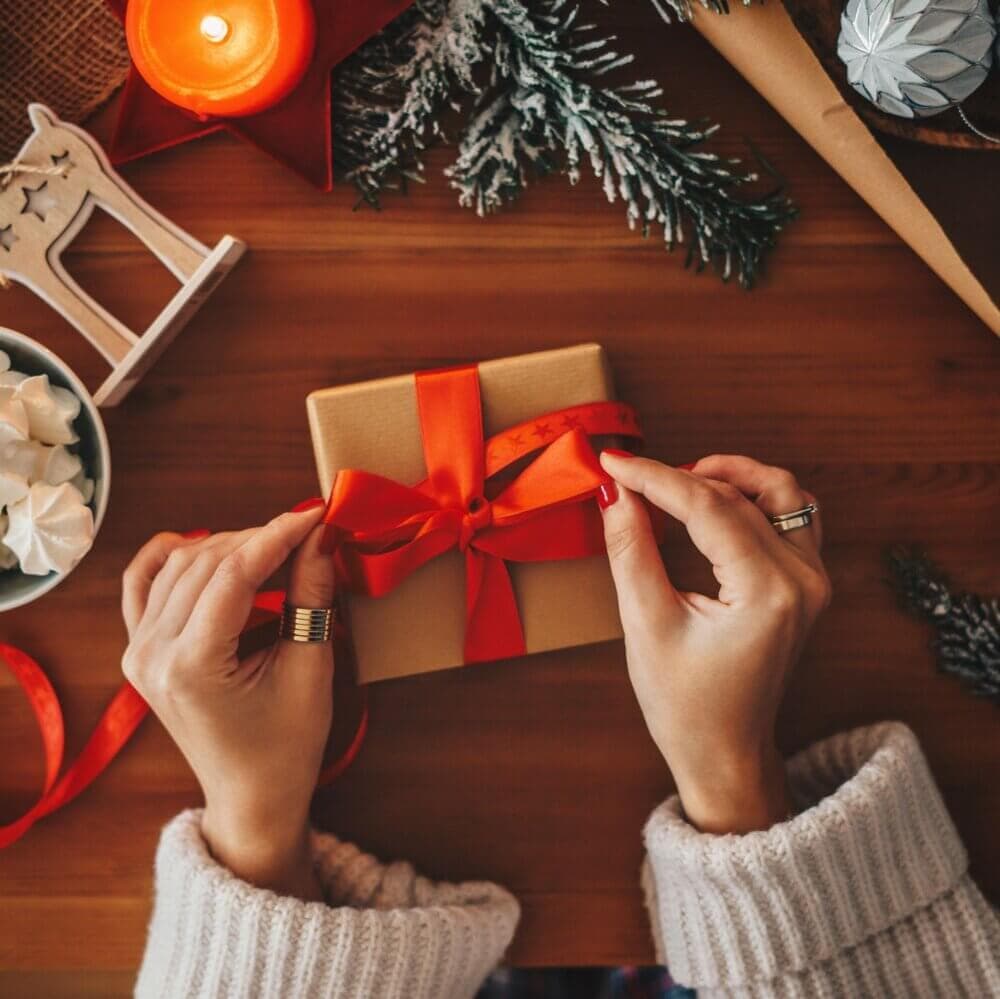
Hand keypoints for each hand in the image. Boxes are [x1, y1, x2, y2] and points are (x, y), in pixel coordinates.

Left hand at [121, 506, 333, 898]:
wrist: (251, 797)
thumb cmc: (287, 746)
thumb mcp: (310, 670)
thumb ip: (312, 596)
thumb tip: (320, 536)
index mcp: (192, 667)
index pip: (234, 574)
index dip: (278, 536)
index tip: (316, 513)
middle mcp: (151, 655)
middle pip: (206, 564)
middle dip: (260, 538)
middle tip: (308, 532)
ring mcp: (138, 652)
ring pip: (179, 566)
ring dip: (228, 545)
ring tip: (275, 547)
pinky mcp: (139, 651)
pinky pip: (142, 585)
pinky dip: (168, 557)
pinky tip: (195, 542)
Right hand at [598, 453, 830, 833]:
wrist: (725, 751)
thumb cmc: (685, 703)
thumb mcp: (646, 625)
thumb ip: (631, 550)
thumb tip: (616, 493)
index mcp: (768, 593)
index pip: (709, 507)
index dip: (655, 478)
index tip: (613, 462)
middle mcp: (803, 580)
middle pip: (738, 496)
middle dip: (678, 478)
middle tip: (628, 477)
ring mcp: (813, 579)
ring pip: (778, 492)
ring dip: (727, 476)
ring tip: (676, 480)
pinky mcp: (807, 581)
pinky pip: (792, 514)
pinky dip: (753, 496)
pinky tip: (715, 500)